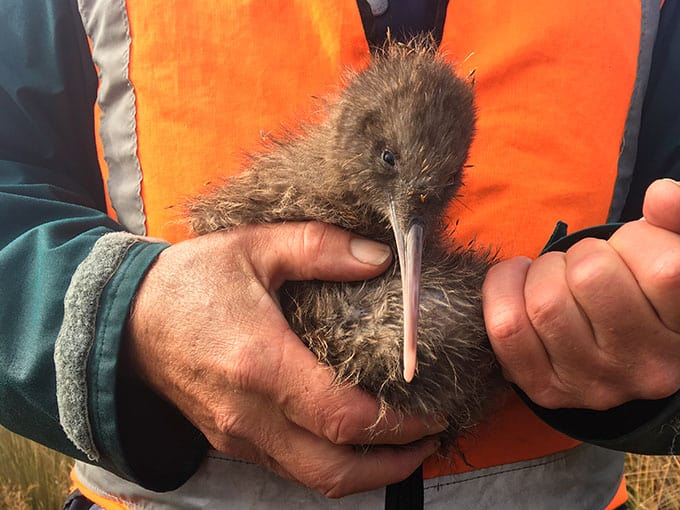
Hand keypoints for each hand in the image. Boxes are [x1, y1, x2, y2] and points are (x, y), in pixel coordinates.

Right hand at [124, 222, 441, 497]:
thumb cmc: (189, 281)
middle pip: (334, 469)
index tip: (434, 411)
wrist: (122, 320)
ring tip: (406, 445)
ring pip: (313, 479)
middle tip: (431, 437)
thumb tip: (382, 257)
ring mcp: (239, 436)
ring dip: (367, 472)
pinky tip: (357, 441)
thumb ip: (320, 248)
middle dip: (392, 463)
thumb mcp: (255, 247)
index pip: (343, 417)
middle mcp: (250, 415)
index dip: (397, 423)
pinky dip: (333, 465)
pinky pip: (291, 469)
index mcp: (261, 364)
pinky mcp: (233, 442)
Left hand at [482, 179, 679, 410]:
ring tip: (562, 276)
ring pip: (546, 302)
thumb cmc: (652, 284)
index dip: (640, 239)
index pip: (668, 269)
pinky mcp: (549, 393)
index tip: (634, 244)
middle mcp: (657, 370)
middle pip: (592, 277)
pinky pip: (506, 328)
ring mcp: (600, 388)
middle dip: (585, 253)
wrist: (626, 346)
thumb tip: (664, 196)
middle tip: (593, 263)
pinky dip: (504, 289)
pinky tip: (521, 282)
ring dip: (546, 272)